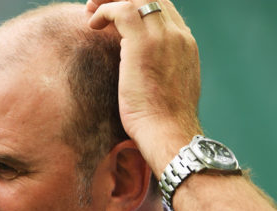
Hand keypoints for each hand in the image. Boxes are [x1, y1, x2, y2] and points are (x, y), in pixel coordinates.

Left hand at [86, 0, 201, 173]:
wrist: (169, 132)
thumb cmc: (164, 121)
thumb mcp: (168, 86)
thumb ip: (160, 68)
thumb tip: (141, 67)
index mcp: (186, 43)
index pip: (163, 8)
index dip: (137, 5)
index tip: (116, 15)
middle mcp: (178, 35)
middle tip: (98, 6)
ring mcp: (163, 37)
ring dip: (109, 0)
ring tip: (91, 11)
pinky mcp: (143, 44)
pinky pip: (121, 10)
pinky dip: (104, 12)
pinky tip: (92, 26)